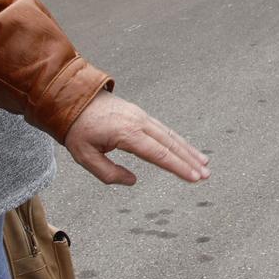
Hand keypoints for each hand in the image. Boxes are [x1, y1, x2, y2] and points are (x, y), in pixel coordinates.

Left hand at [64, 92, 209, 185]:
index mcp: (126, 133)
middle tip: (207, 174)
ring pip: (170, 135)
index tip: (194, 177)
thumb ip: (108, 173)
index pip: (158, 154)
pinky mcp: (140, 114)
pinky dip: (177, 140)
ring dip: (188, 149)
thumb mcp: (84, 157)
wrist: (72, 97)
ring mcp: (141, 116)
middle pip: (170, 144)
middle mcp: (139, 122)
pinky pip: (163, 129)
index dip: (178, 167)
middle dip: (189, 160)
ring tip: (204, 162)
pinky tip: (185, 148)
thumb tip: (132, 180)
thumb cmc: (77, 129)